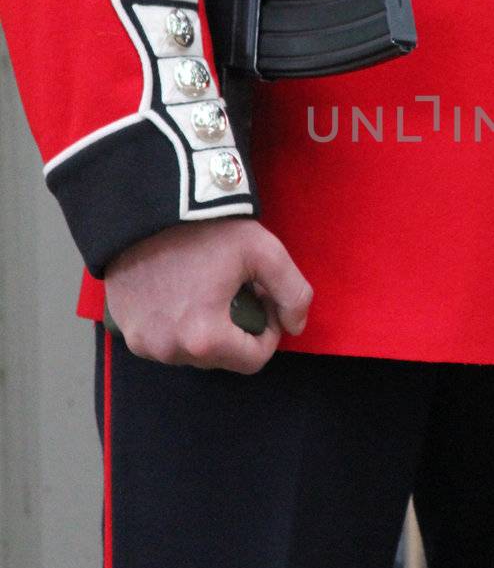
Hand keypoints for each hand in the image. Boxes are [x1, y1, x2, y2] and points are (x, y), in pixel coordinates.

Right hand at [104, 220, 312, 374]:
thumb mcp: (264, 251)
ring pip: (191, 352)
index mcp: (203, 338)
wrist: (148, 206)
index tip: (262, 299)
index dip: (268, 332)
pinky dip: (177, 325)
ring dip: (205, 330)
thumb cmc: (207, 228)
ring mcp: (141, 342)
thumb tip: (295, 327)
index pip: (253, 360)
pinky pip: (163, 340)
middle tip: (235, 291)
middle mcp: (168, 349)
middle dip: (236, 330)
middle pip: (221, 358)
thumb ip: (293, 293)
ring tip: (207, 290)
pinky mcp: (124, 329)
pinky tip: (181, 292)